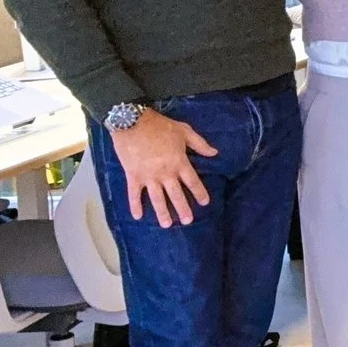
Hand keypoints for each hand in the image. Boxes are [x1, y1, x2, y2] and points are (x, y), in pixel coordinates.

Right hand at [111, 108, 215, 225]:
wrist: (132, 122)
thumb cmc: (160, 126)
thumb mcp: (184, 131)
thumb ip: (200, 144)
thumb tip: (214, 153)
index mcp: (180, 162)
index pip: (193, 182)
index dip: (199, 193)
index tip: (204, 203)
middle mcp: (166, 173)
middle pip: (176, 195)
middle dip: (183, 209)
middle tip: (188, 221)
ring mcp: (149, 176)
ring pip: (157, 199)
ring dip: (162, 213)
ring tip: (167, 225)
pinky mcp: (133, 176)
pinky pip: (134, 194)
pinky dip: (135, 206)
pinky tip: (137, 216)